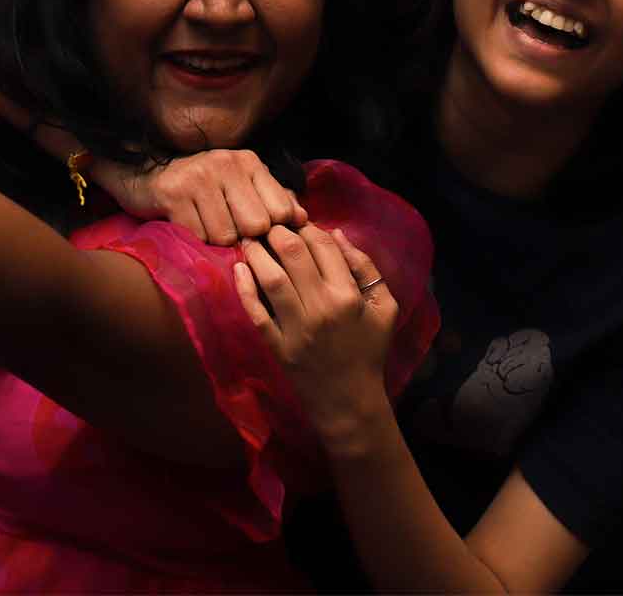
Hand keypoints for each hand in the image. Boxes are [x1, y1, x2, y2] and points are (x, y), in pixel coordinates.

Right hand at [105, 150, 306, 245]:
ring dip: (216, 241)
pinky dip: (196, 239)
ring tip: (206, 226)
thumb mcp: (242, 185)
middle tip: (229, 231)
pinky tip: (190, 225)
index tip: (257, 232)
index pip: (281, 210)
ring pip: (226, 235)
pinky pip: (198, 235)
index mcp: (249, 162)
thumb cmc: (203, 187)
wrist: (148, 177)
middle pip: (255, 226)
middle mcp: (227, 163)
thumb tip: (303, 218)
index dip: (272, 230)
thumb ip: (274, 199)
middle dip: (244, 238)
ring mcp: (199, 176)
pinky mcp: (174, 193)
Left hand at [236, 224, 398, 455]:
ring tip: (249, 239)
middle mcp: (322, 308)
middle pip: (293, 254)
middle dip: (278, 231)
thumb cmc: (368, 351)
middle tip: (268, 224)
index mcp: (349, 296)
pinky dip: (244, 288)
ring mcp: (297, 328)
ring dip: (257, 253)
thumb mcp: (384, 308)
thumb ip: (367, 269)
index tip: (297, 222)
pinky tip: (238, 268)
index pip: (323, 246)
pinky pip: (256, 312)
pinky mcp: (277, 345)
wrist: (349, 400)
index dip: (307, 227)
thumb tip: (338, 234)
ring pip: (271, 278)